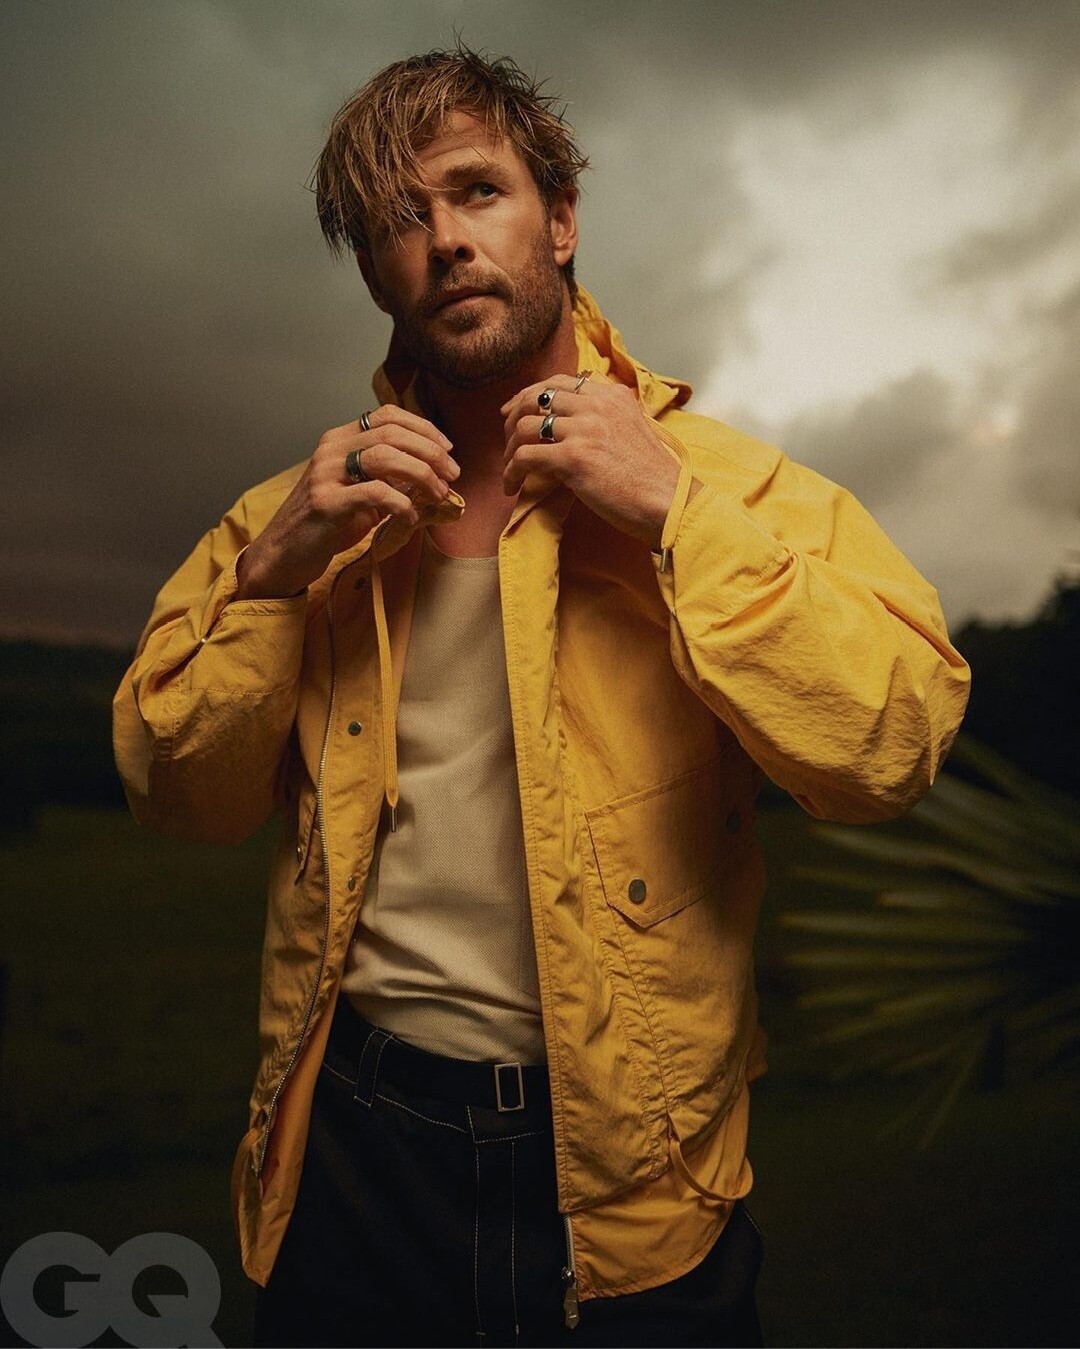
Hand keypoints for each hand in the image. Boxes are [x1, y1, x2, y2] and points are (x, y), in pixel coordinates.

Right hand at [235, 407, 459, 598]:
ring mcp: (326, 474)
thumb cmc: (325, 523)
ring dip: (421, 474)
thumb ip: (389, 479)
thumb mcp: (359, 493)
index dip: (423, 428)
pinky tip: (411, 516)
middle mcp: (331, 450)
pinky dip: (401, 503)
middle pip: (392, 434)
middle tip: (453, 474)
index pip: (387, 416)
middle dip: (431, 452)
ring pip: (385, 457)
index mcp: (339, 440)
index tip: (446, 449)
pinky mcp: (326, 503)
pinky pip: (374, 493)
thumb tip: (434, 477)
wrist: (284, 553)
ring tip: (438, 493)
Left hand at [500, 374, 679, 548]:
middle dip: (512, 419)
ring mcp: (585, 428)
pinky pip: (525, 456)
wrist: (668, 502)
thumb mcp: (633, 429)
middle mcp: (597, 405)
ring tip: (511, 469)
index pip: (559, 382)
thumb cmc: (652, 477)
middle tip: (506, 441)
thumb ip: (607, 417)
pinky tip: (513, 486)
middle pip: (535, 397)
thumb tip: (572, 421)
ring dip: (509, 448)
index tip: (514, 410)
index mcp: (611, 395)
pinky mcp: (574, 457)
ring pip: (525, 425)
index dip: (529, 394)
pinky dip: (512, 472)